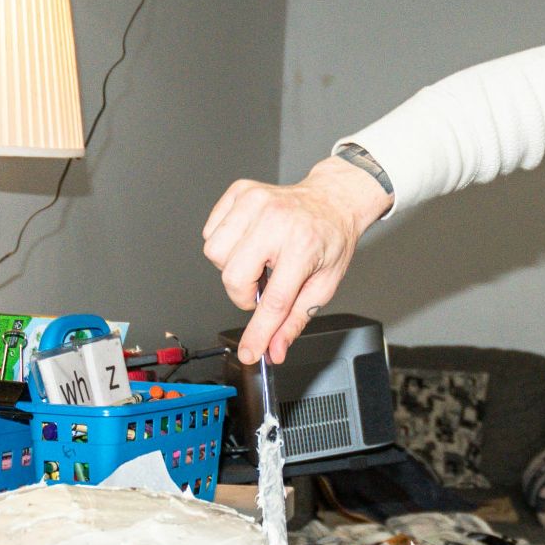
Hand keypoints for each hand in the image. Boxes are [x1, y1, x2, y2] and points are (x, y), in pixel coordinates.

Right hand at [202, 156, 391, 363]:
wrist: (333, 200)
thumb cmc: (331, 238)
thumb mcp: (324, 284)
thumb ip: (296, 319)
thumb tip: (274, 349)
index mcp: (302, 245)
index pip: (273, 301)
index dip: (259, 333)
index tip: (249, 352)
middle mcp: (276, 220)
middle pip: (233, 277)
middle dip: (244, 293)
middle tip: (263, 286)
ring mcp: (254, 201)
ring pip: (215, 253)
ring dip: (232, 266)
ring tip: (257, 259)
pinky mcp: (239, 191)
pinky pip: (211, 231)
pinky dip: (225, 244)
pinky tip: (249, 242)